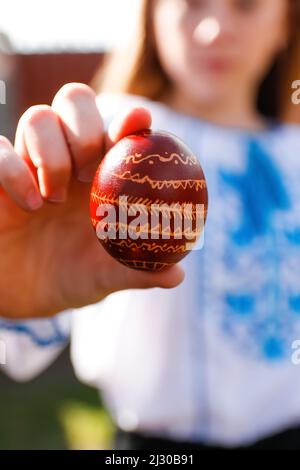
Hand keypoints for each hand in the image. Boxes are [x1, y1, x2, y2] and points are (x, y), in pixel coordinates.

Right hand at [0, 83, 183, 318]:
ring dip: (50, 153)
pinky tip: (29, 204)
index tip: (139, 122)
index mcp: (101, 175)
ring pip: (38, 117)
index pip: (117, 130)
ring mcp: (30, 163)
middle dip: (83, 128)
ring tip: (54, 198)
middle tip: (86, 173)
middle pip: (75, 100)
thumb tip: (177, 277)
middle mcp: (67, 159)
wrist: (21, 294)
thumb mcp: (103, 279)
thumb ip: (136, 273)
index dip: (129, 119)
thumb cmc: (70, 278)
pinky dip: (14, 170)